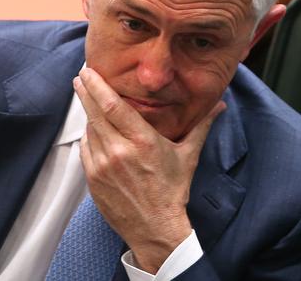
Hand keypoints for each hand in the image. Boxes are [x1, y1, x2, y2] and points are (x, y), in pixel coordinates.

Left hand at [74, 67, 224, 273]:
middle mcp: (119, 151)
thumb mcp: (188, 156)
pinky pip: (86, 148)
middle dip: (86, 91)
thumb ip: (201, 126)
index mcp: (143, 142)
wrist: (156, 228)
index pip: (113, 105)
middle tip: (81, 76)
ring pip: (89, 130)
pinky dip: (88, 136)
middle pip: (95, 113)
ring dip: (88, 112)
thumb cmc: (173, 191)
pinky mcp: (93, 179)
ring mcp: (103, 166)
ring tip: (86, 97)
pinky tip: (92, 128)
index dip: (98, 86)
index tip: (89, 71)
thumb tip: (220, 106)